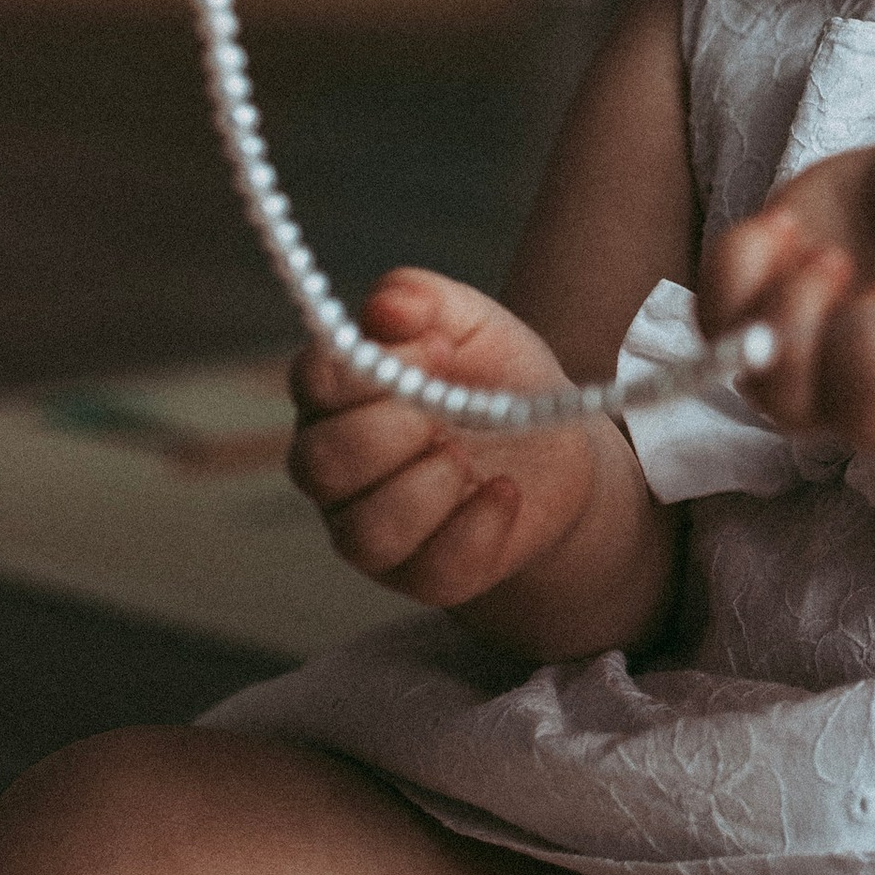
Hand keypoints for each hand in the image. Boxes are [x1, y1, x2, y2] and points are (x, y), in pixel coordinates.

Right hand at [288, 270, 600, 607]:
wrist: (562, 451)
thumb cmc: (498, 381)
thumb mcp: (474, 324)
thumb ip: (424, 300)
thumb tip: (383, 306)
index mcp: (338, 398)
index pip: (313, 382)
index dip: (372, 367)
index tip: (441, 348)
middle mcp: (338, 469)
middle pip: (318, 463)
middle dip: (390, 432)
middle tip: (448, 414)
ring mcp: (373, 528)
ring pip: (363, 531)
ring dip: (426, 488)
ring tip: (468, 459)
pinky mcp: (424, 574)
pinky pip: (430, 571)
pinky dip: (476, 528)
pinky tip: (504, 493)